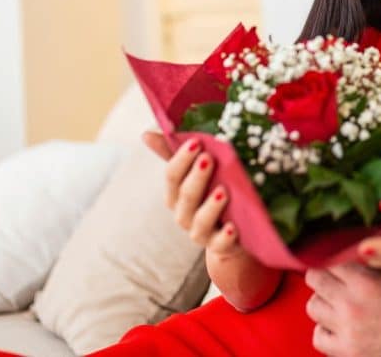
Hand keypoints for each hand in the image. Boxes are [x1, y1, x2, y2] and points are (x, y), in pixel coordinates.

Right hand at [142, 130, 239, 256]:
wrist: (233, 233)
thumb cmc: (210, 195)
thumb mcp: (197, 173)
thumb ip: (174, 154)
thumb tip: (146, 133)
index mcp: (176, 195)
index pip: (172, 176)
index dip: (181, 159)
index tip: (196, 141)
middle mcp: (183, 214)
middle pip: (185, 196)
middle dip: (196, 177)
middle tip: (209, 158)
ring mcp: (201, 233)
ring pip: (200, 221)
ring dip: (211, 206)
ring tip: (223, 190)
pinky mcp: (220, 247)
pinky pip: (220, 244)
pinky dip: (226, 237)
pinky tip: (233, 227)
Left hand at [305, 263, 380, 356]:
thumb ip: (380, 259)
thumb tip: (362, 243)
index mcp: (366, 281)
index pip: (329, 259)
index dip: (336, 256)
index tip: (338, 256)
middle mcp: (352, 306)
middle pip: (315, 280)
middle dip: (326, 275)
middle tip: (338, 276)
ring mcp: (348, 333)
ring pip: (313, 307)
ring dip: (324, 301)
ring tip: (340, 299)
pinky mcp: (350, 353)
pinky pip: (320, 337)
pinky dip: (327, 329)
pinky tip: (341, 324)